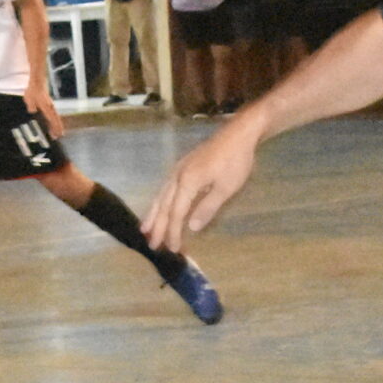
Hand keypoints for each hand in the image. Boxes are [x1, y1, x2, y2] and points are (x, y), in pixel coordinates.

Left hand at [24, 83, 64, 138]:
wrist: (37, 83)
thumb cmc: (32, 91)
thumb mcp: (29, 99)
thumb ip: (31, 106)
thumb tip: (32, 111)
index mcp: (45, 106)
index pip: (51, 118)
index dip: (54, 126)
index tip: (57, 132)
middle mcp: (50, 107)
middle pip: (56, 119)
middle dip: (58, 127)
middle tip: (60, 136)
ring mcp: (50, 106)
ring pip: (55, 117)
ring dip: (57, 124)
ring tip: (59, 132)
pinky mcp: (49, 105)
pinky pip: (53, 114)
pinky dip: (54, 120)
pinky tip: (53, 125)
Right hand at [144, 117, 257, 250]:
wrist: (238, 134)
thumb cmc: (235, 162)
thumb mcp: (225, 188)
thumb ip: (208, 208)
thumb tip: (192, 228)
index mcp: (188, 182)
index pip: (176, 213)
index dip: (173, 232)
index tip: (173, 249)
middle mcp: (177, 176)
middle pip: (164, 205)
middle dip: (158, 226)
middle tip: (152, 245)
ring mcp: (178, 170)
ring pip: (161, 195)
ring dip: (153, 214)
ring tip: (145, 229)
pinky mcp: (182, 166)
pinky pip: (165, 188)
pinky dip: (159, 201)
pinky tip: (159, 206)